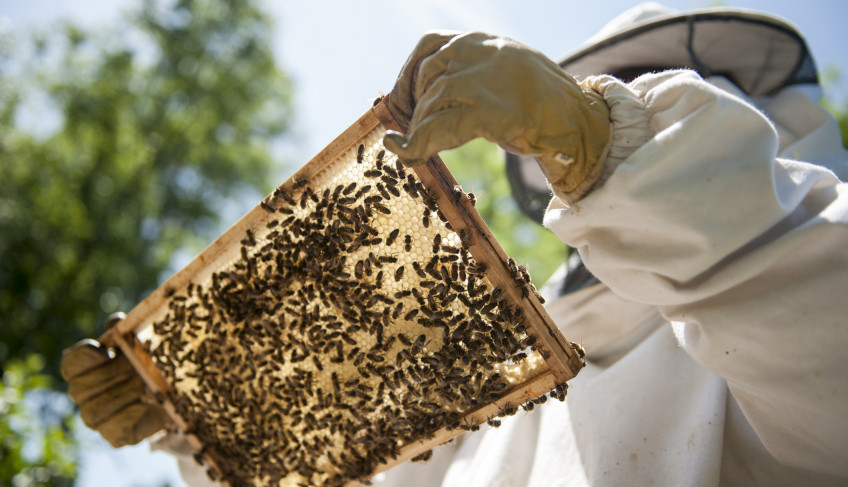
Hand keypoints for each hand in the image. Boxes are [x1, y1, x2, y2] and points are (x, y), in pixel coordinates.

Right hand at [61, 312, 171, 446]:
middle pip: (83, 386)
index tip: (106, 350)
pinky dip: (134, 413)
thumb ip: (123, 329)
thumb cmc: (146, 363)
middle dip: (115, 374)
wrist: (171, 396)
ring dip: (126, 392)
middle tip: (140, 367)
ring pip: (97, 408)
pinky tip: (149, 403)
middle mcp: (82, 395)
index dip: (84, 357)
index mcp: (83, 369)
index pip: (70, 364)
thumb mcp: (136, 342)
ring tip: (148, 383)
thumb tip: (117, 322)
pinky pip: (115, 427)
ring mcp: (95, 418)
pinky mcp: (115, 436)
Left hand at [384, 31, 611, 202]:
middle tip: (410, 131)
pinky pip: (436, 129)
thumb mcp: (505, 70)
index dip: (409, 74)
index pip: (430, 45)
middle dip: (412, 107)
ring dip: (418, 129)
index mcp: (481, 40)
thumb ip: (473, 71)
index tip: (402, 98)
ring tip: (419, 146)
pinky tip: (405, 151)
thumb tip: (435, 90)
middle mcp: (476, 52)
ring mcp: (479, 80)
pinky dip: (414, 144)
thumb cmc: (544, 101)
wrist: (578, 121)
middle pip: (425, 77)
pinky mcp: (484, 111)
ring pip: (429, 104)